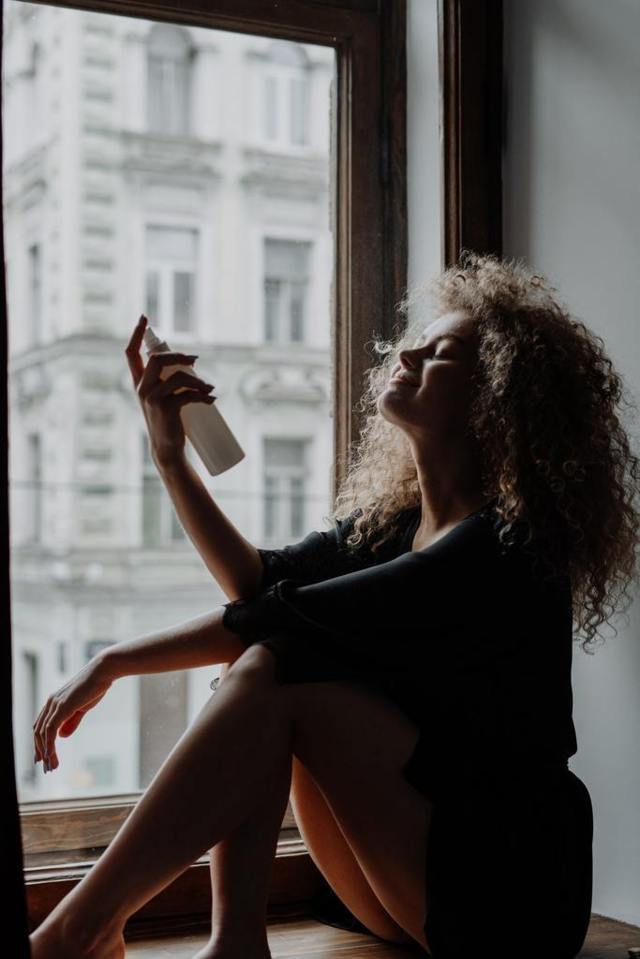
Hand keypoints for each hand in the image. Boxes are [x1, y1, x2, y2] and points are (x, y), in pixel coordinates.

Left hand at [33, 657, 113, 772]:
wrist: (103, 671)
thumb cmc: (95, 686)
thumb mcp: (82, 707)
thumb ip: (71, 721)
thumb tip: (61, 736)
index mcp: (55, 702)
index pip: (40, 725)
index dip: (40, 743)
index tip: (43, 757)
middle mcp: (51, 702)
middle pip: (37, 731)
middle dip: (40, 751)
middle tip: (47, 767)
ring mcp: (55, 704)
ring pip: (42, 733)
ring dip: (45, 752)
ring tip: (51, 766)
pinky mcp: (62, 707)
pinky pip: (50, 730)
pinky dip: (49, 745)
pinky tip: (51, 755)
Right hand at [125, 314, 215, 469]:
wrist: (167, 448)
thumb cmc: (168, 421)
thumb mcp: (164, 398)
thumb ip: (170, 380)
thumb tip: (192, 363)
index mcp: (138, 383)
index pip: (130, 353)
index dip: (136, 334)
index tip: (144, 317)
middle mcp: (141, 389)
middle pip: (156, 359)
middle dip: (179, 356)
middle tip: (195, 360)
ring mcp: (151, 399)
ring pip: (177, 377)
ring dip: (198, 381)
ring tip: (209, 389)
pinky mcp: (165, 409)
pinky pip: (187, 394)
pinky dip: (203, 396)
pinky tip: (212, 400)